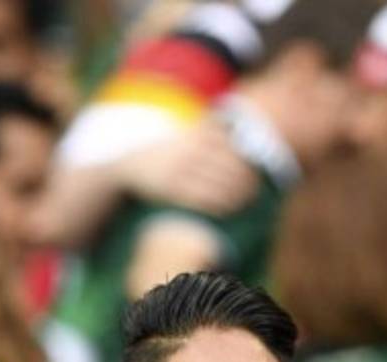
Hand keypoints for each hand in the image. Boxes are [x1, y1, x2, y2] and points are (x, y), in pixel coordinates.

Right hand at [121, 119, 258, 215]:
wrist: (129, 164)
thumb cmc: (166, 151)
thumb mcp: (185, 134)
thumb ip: (209, 130)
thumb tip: (237, 128)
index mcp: (195, 135)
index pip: (231, 147)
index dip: (247, 161)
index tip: (257, 172)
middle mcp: (189, 151)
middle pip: (228, 166)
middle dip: (244, 180)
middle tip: (255, 190)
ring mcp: (180, 170)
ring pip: (217, 184)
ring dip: (235, 194)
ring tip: (244, 201)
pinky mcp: (172, 189)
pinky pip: (202, 199)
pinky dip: (218, 204)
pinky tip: (227, 208)